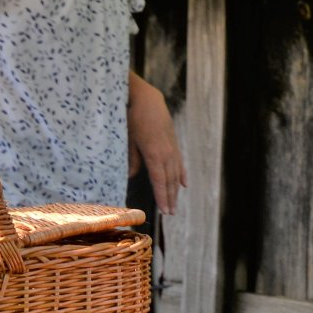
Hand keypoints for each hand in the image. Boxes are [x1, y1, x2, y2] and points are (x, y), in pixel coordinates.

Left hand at [127, 83, 186, 214]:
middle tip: (170, 213)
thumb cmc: (133, 118)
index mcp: (154, 155)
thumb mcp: (128, 139)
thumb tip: (130, 176)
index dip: (163, 197)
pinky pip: (179, 162)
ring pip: (176, 173)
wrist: (147, 99)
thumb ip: (131, 159)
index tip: (165, 211)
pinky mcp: (173, 143)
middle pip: (170, 181)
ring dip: (176, 190)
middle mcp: (166, 154)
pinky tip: (184, 184)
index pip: (160, 181)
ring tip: (175, 203)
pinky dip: (182, 174)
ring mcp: (172, 148)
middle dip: (170, 198)